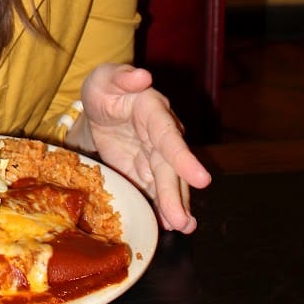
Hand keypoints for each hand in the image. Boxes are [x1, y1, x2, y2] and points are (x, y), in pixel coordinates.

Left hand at [78, 64, 210, 233]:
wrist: (101, 105)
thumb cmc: (106, 88)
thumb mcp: (106, 78)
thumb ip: (121, 76)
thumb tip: (141, 76)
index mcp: (153, 110)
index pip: (169, 136)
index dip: (184, 158)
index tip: (202, 179)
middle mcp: (161, 135)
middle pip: (170, 168)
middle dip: (177, 195)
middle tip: (183, 222)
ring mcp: (154, 156)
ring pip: (168, 183)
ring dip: (175, 206)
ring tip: (183, 228)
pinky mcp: (144, 170)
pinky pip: (154, 191)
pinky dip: (162, 208)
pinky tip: (170, 225)